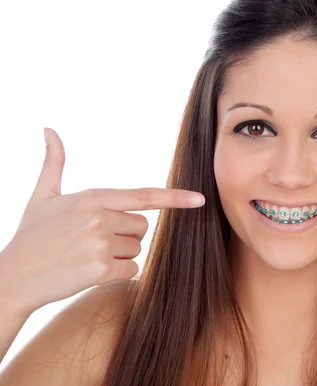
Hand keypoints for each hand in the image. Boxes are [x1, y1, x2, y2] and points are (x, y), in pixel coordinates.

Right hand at [0, 127, 205, 315]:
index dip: (174, 198)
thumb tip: (49, 130)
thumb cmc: (31, 236)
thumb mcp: (42, 196)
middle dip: (125, 235)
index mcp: (93, 198)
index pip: (143, 196)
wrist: (12, 276)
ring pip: (137, 249)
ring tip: (87, 255)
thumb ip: (54, 163)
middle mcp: (100, 217)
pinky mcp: (101, 269)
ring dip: (120, 255)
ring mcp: (101, 244)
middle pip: (142, 227)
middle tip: (93, 241)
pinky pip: (132, 269)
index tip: (200, 199)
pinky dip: (118, 273)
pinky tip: (90, 271)